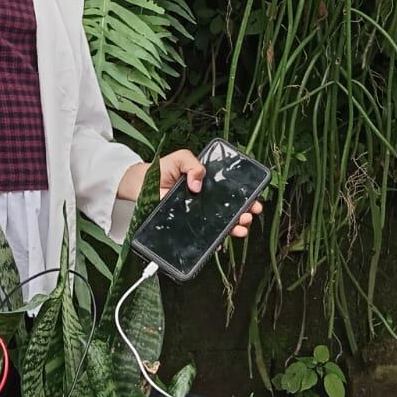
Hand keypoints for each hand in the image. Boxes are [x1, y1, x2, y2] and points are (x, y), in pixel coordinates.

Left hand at [118, 149, 264, 238]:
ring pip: (222, 223)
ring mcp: (198, 214)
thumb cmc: (162, 170)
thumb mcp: (181, 158)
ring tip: (241, 226)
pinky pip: (205, 234)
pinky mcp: (188, 225)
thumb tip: (198, 184)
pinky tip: (223, 239)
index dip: (246, 196)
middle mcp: (206, 200)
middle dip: (245, 213)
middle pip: (232, 209)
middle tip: (249, 214)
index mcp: (209, 184)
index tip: (255, 201)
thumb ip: (193, 165)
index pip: (232, 192)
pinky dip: (216, 238)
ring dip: (235, 226)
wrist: (141, 185)